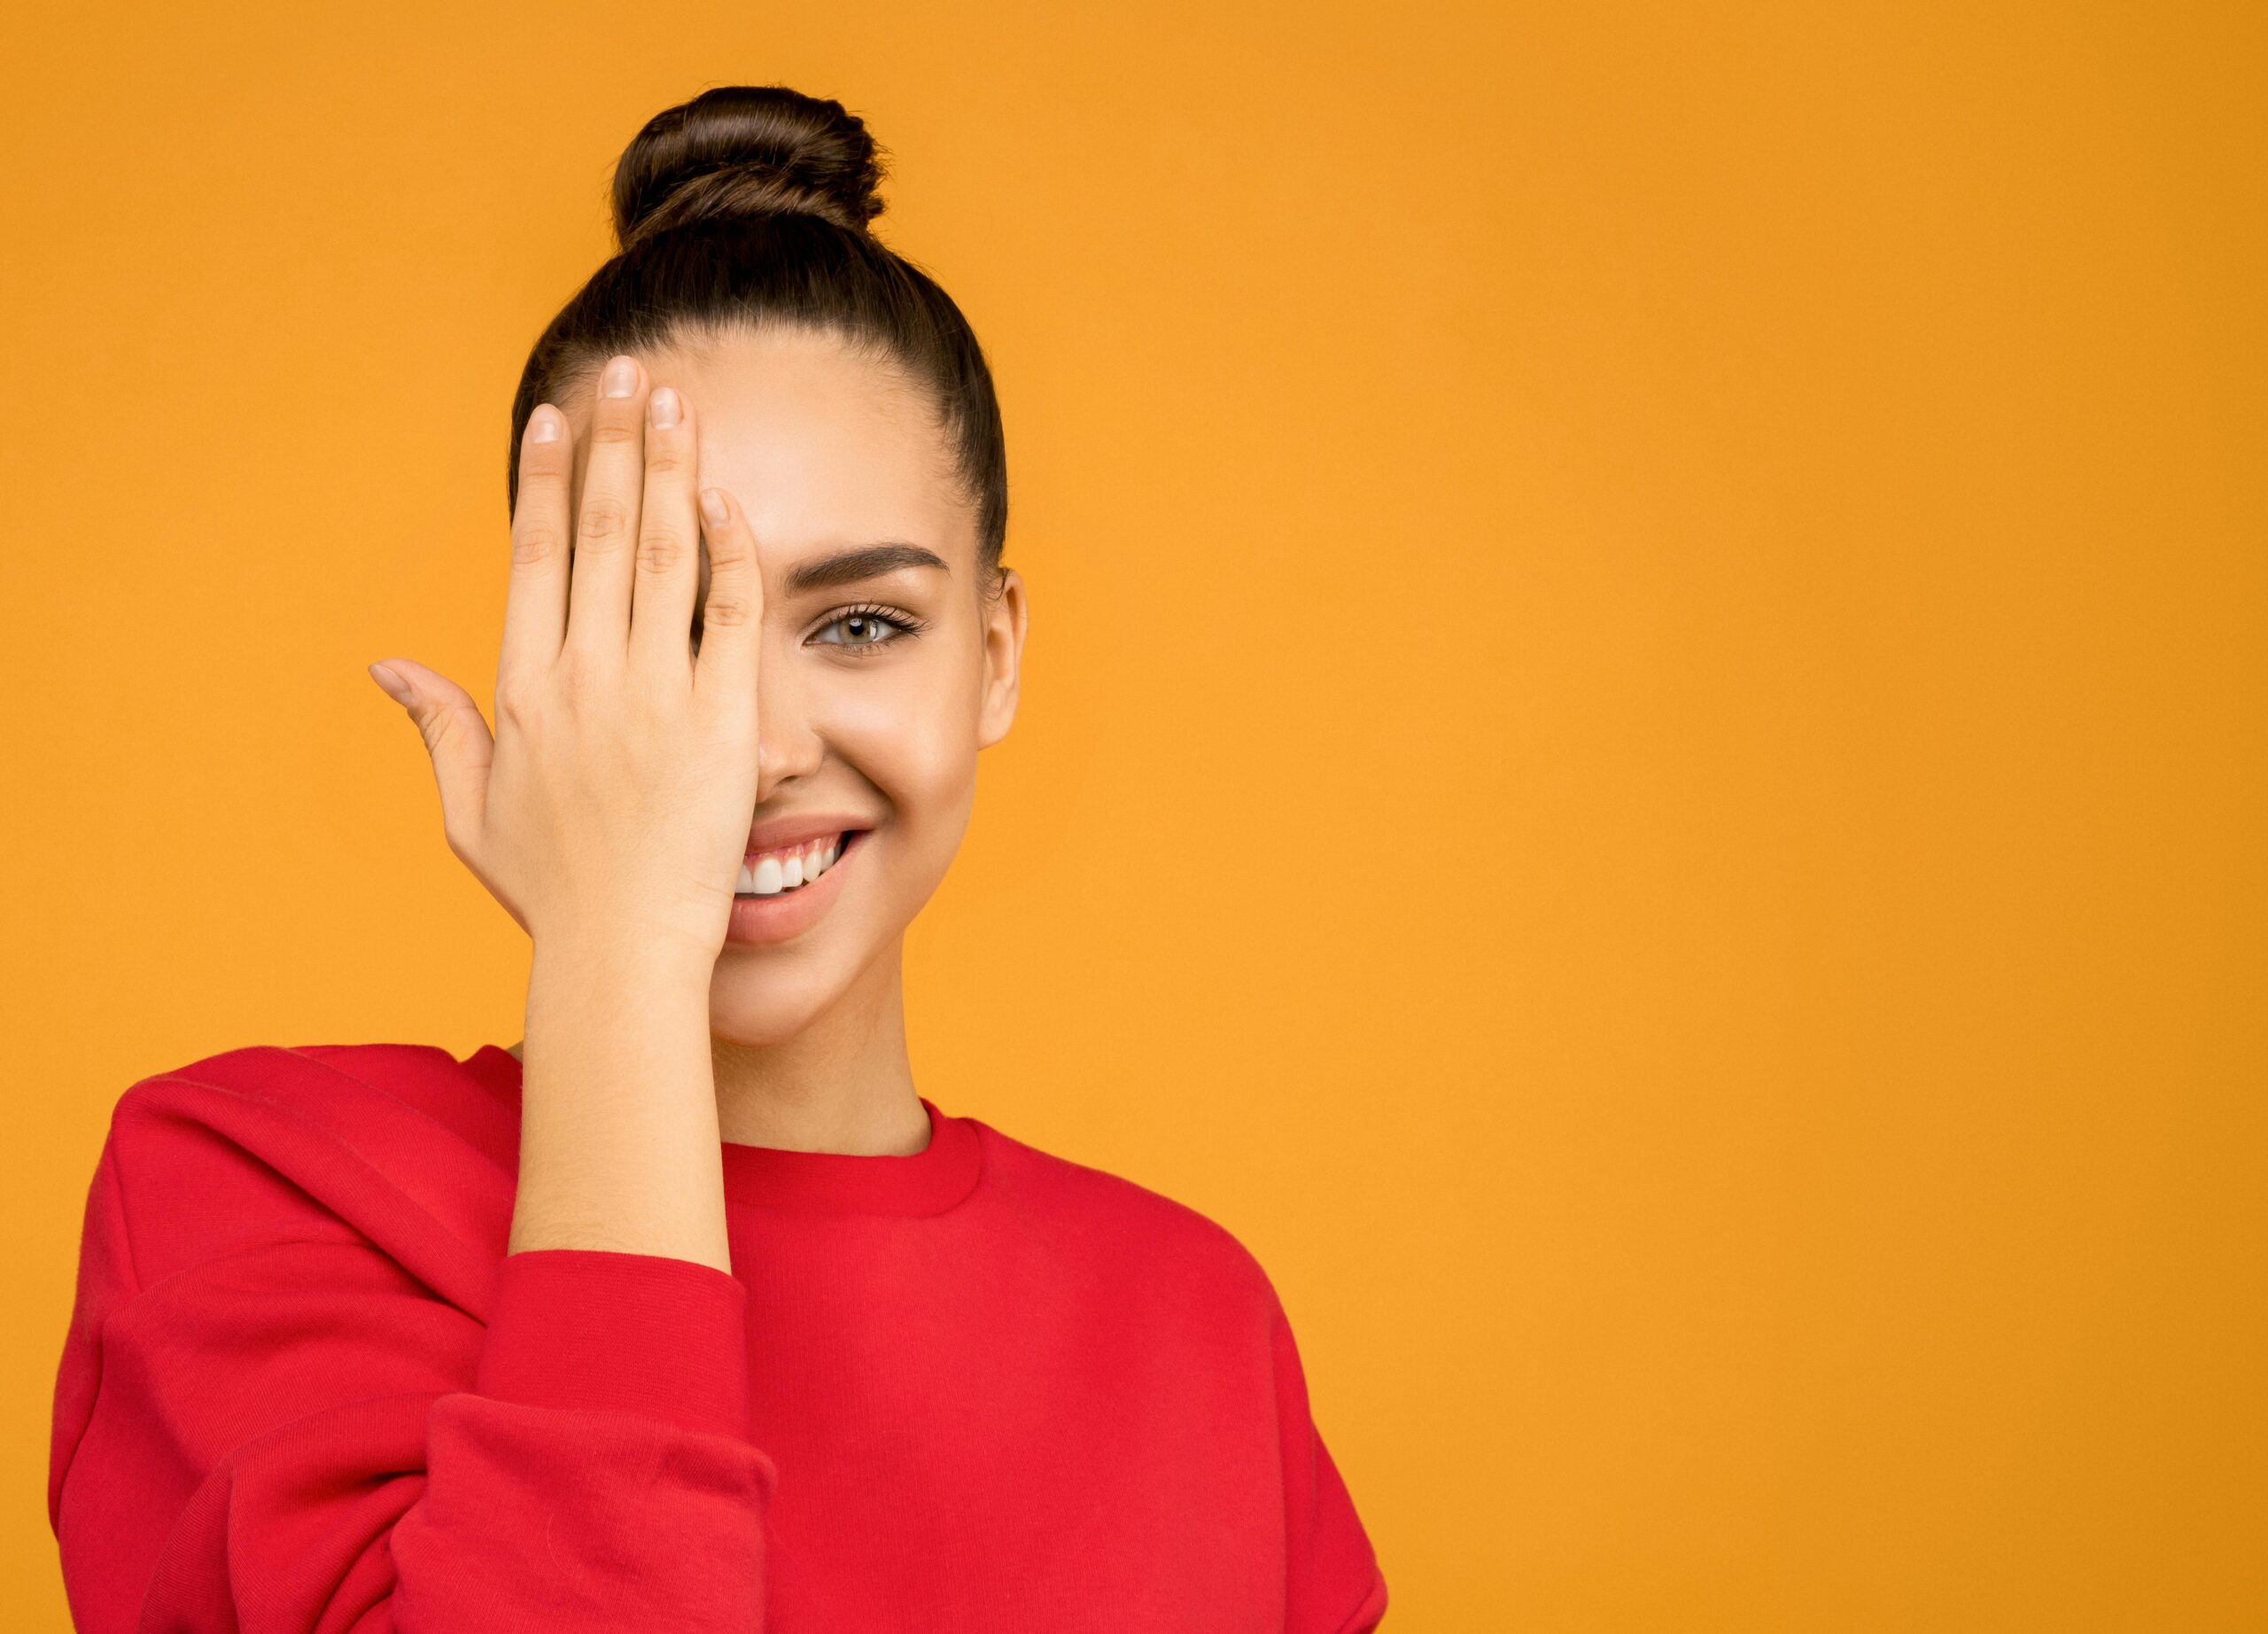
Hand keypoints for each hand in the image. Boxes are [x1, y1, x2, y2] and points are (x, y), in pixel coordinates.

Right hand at [366, 353, 762, 966]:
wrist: (622, 952)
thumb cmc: (552, 892)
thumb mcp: (472, 811)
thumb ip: (439, 728)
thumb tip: (387, 667)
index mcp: (525, 690)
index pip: (537, 557)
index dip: (547, 481)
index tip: (559, 419)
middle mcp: (585, 678)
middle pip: (598, 533)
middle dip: (614, 445)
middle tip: (628, 373)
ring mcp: (654, 695)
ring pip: (661, 554)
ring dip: (669, 469)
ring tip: (677, 402)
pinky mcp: (720, 721)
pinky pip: (730, 616)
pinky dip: (730, 552)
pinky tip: (727, 498)